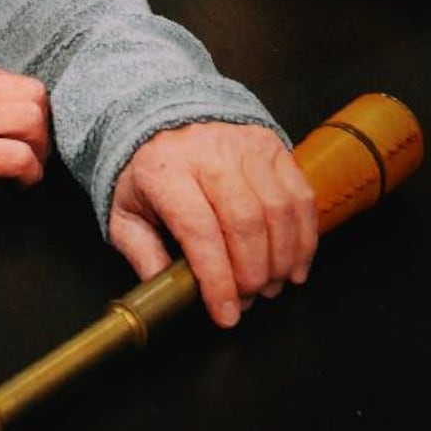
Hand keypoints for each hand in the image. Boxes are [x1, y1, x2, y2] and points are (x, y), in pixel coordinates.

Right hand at [0, 49, 50, 188]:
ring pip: (31, 119)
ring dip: (39, 144)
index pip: (1, 75)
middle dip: (40, 119)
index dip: (17, 100)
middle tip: (36, 139)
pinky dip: (30, 170)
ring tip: (34, 159)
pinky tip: (25, 180)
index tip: (18, 118)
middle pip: (29, 91)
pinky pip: (18, 156)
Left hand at [108, 121, 318, 326]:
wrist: (162, 116)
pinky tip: (294, 264)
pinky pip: (299, 195)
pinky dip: (304, 236)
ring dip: (281, 259)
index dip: (218, 280)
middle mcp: (209, 153)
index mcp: (166, 170)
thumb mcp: (125, 212)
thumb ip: (141, 253)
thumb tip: (167, 293)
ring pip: (278, 211)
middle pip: (245, 223)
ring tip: (270, 286)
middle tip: (248, 300)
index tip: (226, 314)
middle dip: (252, 274)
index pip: (199, 231)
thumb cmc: (146, 172)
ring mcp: (245, 145)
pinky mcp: (272, 144)